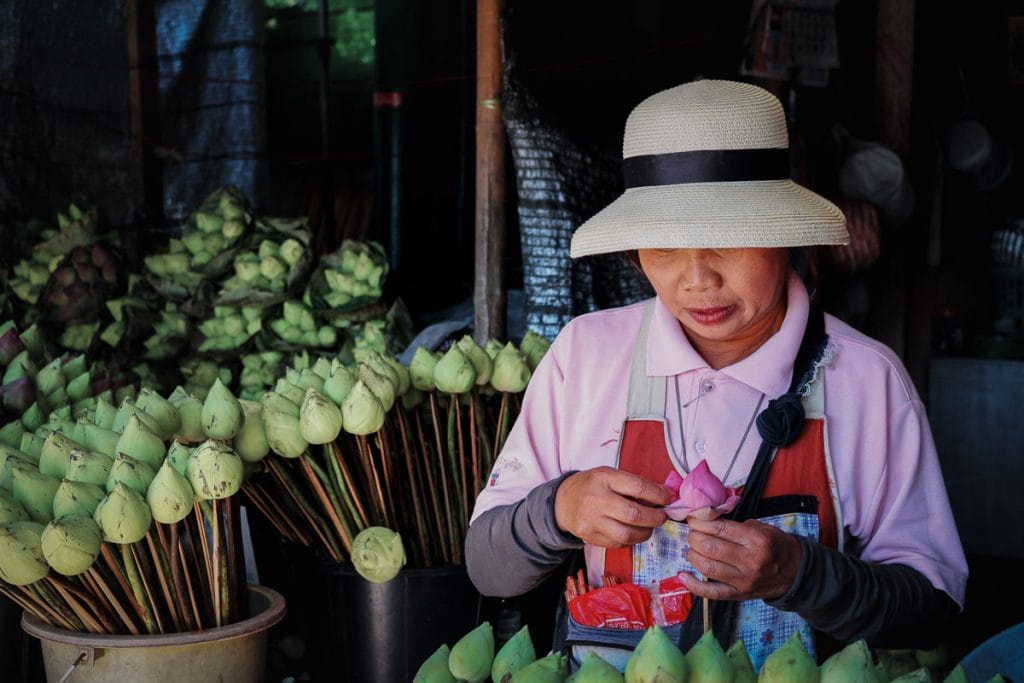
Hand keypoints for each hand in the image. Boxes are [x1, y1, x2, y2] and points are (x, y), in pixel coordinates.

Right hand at [554, 467, 671, 548]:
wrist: (562, 502)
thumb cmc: (592, 486)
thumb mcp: (609, 475)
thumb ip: (634, 484)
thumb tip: (664, 495)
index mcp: (604, 478)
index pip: (638, 487)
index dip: (658, 495)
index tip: (668, 499)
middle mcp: (596, 499)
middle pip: (634, 514)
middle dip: (655, 518)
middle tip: (662, 517)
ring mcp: (591, 520)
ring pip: (627, 534)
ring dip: (645, 533)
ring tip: (649, 527)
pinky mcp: (589, 537)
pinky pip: (618, 544)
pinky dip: (631, 540)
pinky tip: (632, 532)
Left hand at [680, 517, 801, 601]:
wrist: (794, 572)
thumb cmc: (775, 545)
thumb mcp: (762, 527)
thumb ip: (735, 524)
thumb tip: (706, 519)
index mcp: (757, 540)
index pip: (720, 529)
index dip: (701, 521)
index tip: (693, 517)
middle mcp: (750, 561)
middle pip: (711, 547)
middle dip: (695, 537)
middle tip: (692, 532)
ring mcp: (743, 581)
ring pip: (708, 568)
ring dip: (692, 555)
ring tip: (691, 547)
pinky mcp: (739, 595)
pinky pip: (712, 593)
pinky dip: (694, 585)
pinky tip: (682, 576)